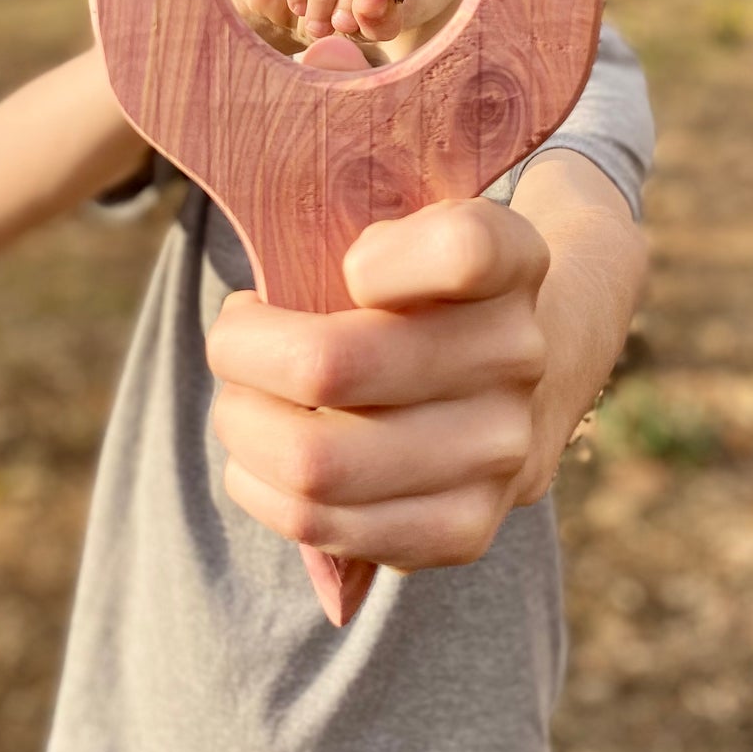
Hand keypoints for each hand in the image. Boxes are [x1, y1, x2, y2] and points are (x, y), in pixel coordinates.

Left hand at [206, 195, 553, 571]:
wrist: (505, 373)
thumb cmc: (415, 288)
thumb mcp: (400, 223)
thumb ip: (348, 223)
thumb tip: (268, 312)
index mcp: (511, 262)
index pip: (462, 250)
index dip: (381, 257)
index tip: (351, 267)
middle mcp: (518, 356)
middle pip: (330, 366)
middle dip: (242, 353)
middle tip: (234, 339)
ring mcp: (498, 450)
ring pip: (312, 463)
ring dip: (243, 426)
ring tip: (246, 398)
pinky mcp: (464, 528)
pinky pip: (320, 524)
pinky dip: (262, 486)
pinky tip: (269, 453)